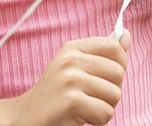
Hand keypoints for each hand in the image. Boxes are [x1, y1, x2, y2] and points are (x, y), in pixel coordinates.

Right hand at [10, 31, 129, 125]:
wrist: (26, 116)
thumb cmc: (56, 94)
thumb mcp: (76, 67)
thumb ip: (102, 53)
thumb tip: (126, 35)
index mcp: (73, 48)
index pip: (114, 46)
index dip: (120, 65)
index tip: (107, 77)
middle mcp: (71, 59)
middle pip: (118, 72)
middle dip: (112, 91)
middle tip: (93, 97)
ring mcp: (70, 79)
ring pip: (115, 94)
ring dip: (105, 107)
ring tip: (86, 107)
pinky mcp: (72, 101)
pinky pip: (105, 112)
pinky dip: (98, 120)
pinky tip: (82, 117)